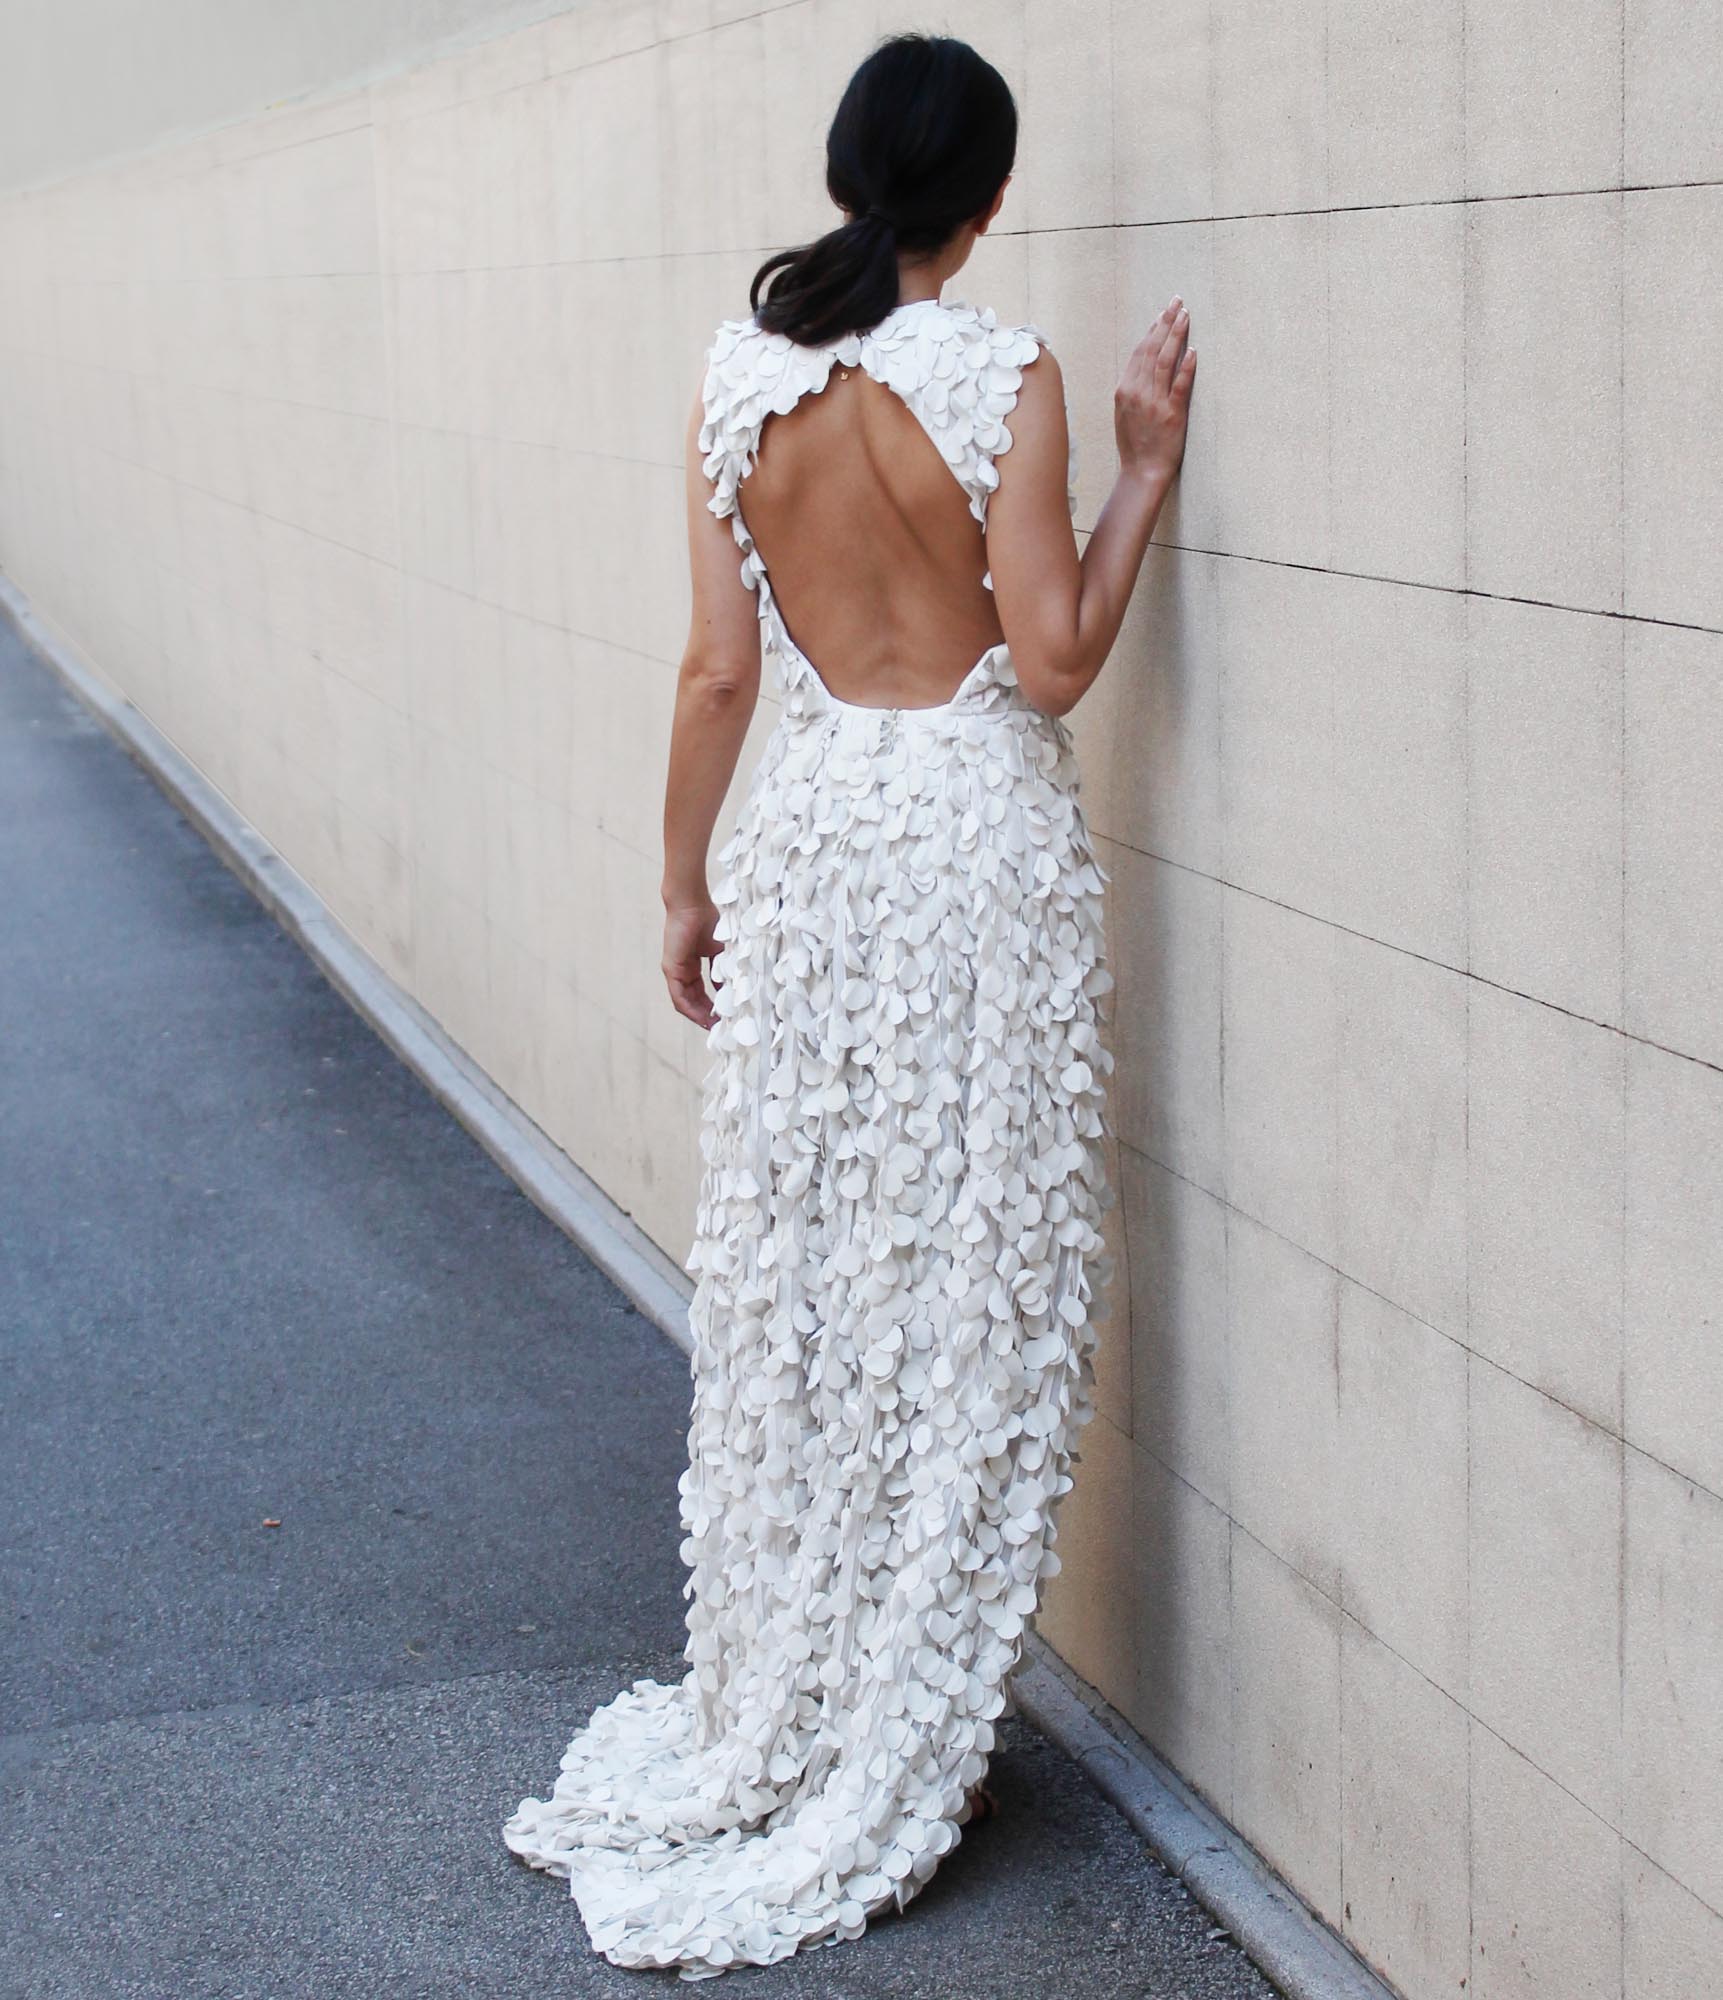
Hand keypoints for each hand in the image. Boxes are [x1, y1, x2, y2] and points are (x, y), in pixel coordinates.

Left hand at [663, 895, 721, 1029]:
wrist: (691, 905)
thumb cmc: (707, 920)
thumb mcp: (721, 950)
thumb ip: (723, 969)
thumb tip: (730, 989)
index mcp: (693, 965)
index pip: (702, 993)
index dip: (714, 1006)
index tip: (727, 1017)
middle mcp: (682, 971)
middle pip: (694, 1001)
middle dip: (708, 1016)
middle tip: (722, 1028)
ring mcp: (675, 972)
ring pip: (686, 1003)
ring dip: (700, 1016)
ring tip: (715, 1027)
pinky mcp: (671, 970)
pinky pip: (679, 998)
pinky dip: (692, 1010)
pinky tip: (704, 1018)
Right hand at [1115, 294, 1195, 484]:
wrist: (1142, 472)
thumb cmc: (1136, 444)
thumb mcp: (1125, 413)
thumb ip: (1133, 388)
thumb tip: (1144, 364)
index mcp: (1125, 390)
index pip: (1140, 352)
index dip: (1153, 329)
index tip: (1163, 313)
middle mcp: (1138, 392)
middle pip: (1152, 350)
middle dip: (1165, 323)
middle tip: (1177, 303)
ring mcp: (1154, 403)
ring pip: (1165, 361)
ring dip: (1176, 336)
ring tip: (1186, 316)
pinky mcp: (1172, 414)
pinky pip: (1179, 385)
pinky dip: (1187, 367)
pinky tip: (1194, 351)